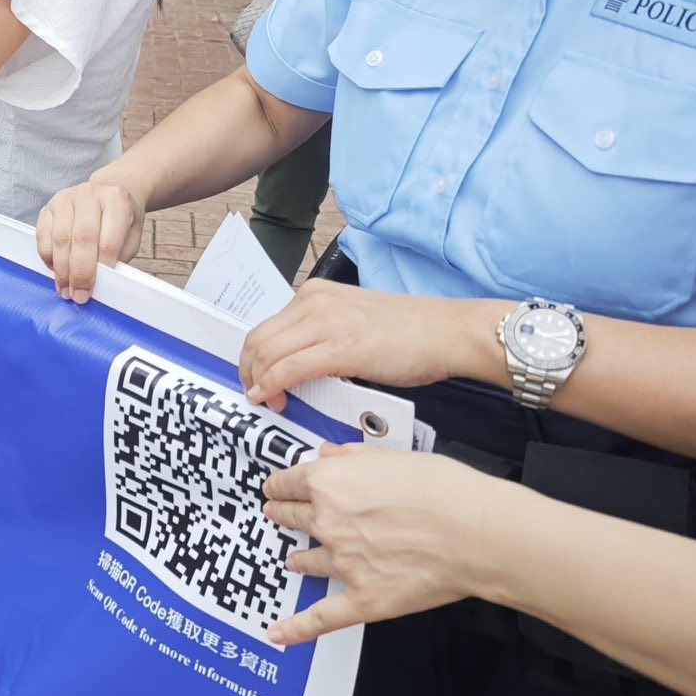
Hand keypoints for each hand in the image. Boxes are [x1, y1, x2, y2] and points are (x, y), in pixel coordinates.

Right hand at [35, 177, 147, 301]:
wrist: (108, 194)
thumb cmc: (121, 220)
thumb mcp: (130, 238)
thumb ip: (118, 258)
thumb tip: (100, 283)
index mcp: (117, 201)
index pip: (108, 240)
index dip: (100, 269)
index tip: (93, 289)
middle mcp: (90, 194)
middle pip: (81, 239)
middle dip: (78, 272)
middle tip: (77, 294)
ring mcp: (67, 198)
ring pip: (60, 238)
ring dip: (61, 268)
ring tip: (65, 287)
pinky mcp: (49, 206)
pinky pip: (42, 234)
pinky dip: (47, 256)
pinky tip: (55, 269)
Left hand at [240, 283, 496, 410]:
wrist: (448, 331)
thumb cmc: (409, 332)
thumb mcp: (351, 321)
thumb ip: (321, 333)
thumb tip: (296, 363)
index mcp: (314, 294)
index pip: (265, 327)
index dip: (253, 358)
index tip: (255, 380)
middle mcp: (314, 302)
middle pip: (257, 339)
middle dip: (248, 371)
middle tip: (254, 394)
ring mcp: (326, 322)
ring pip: (267, 353)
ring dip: (258, 382)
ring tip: (267, 401)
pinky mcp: (341, 347)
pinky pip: (290, 368)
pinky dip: (272, 385)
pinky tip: (272, 399)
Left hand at [262, 444, 507, 644]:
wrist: (476, 532)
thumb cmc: (443, 490)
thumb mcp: (392, 456)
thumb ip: (352, 457)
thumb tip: (327, 455)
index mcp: (330, 483)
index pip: (288, 482)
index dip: (279, 485)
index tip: (274, 488)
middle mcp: (328, 523)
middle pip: (291, 518)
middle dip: (282, 515)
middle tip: (277, 515)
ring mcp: (343, 563)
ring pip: (307, 561)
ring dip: (298, 559)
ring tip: (294, 560)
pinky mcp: (363, 599)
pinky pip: (321, 617)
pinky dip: (296, 628)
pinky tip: (278, 634)